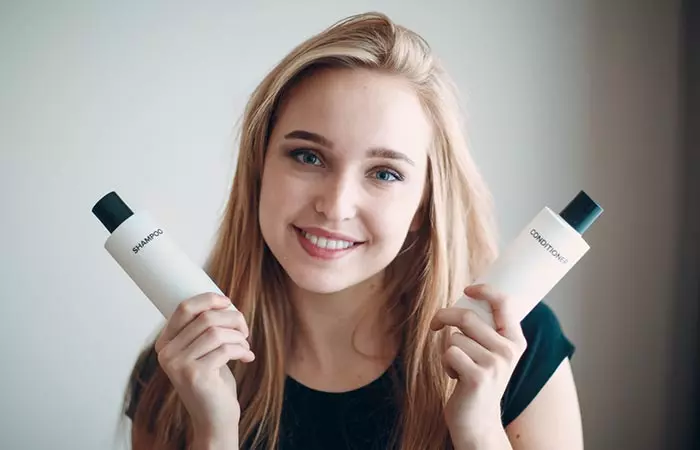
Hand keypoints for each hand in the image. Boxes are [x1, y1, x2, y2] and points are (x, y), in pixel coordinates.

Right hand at [154, 293, 254, 445]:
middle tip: (245, 330)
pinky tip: (247, 357)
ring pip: (216, 332)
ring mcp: (178, 365)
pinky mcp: (195, 375)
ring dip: (238, 336)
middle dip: (232, 319)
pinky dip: (242, 350)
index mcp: (165, 343)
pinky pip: (226, 349)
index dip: (209, 299)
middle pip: (206, 318)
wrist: (215, 418)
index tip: (228, 302)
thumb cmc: (213, 380)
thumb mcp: (204, 350)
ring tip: (245, 345)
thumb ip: (204, 329)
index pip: (184, 307)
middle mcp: (167, 353)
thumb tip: (222, 300)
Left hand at [430, 284, 526, 448]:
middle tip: (435, 324)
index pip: (504, 303)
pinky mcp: (477, 377)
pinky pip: (449, 353)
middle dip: (444, 317)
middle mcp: (508, 351)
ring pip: (454, 338)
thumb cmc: (478, 380)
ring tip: (460, 367)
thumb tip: (468, 296)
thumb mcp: (491, 353)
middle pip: (467, 316)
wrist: (478, 421)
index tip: (468, 289)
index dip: (485, 290)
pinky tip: (456, 377)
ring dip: (448, 350)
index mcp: (515, 341)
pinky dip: (446, 363)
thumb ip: (486, 329)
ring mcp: (495, 364)